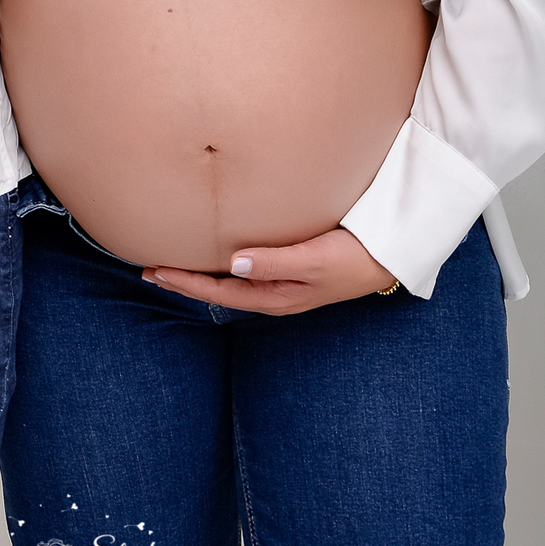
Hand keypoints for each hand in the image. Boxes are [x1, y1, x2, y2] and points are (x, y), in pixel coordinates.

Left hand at [143, 228, 396, 316]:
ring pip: (233, 278)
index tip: (155, 272)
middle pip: (221, 288)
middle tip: (150, 268)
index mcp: (279, 296)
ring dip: (204, 271)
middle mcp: (277, 291)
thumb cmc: (357, 257)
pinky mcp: (294, 264)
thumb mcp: (317, 260)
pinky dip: (226, 260)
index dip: (187, 283)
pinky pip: (250, 265)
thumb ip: (276, 262)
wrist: (394, 253)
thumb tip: (233, 263)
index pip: (221, 292)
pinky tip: (219, 249)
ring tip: (176, 260)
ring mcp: (285, 280)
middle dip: (186, 280)